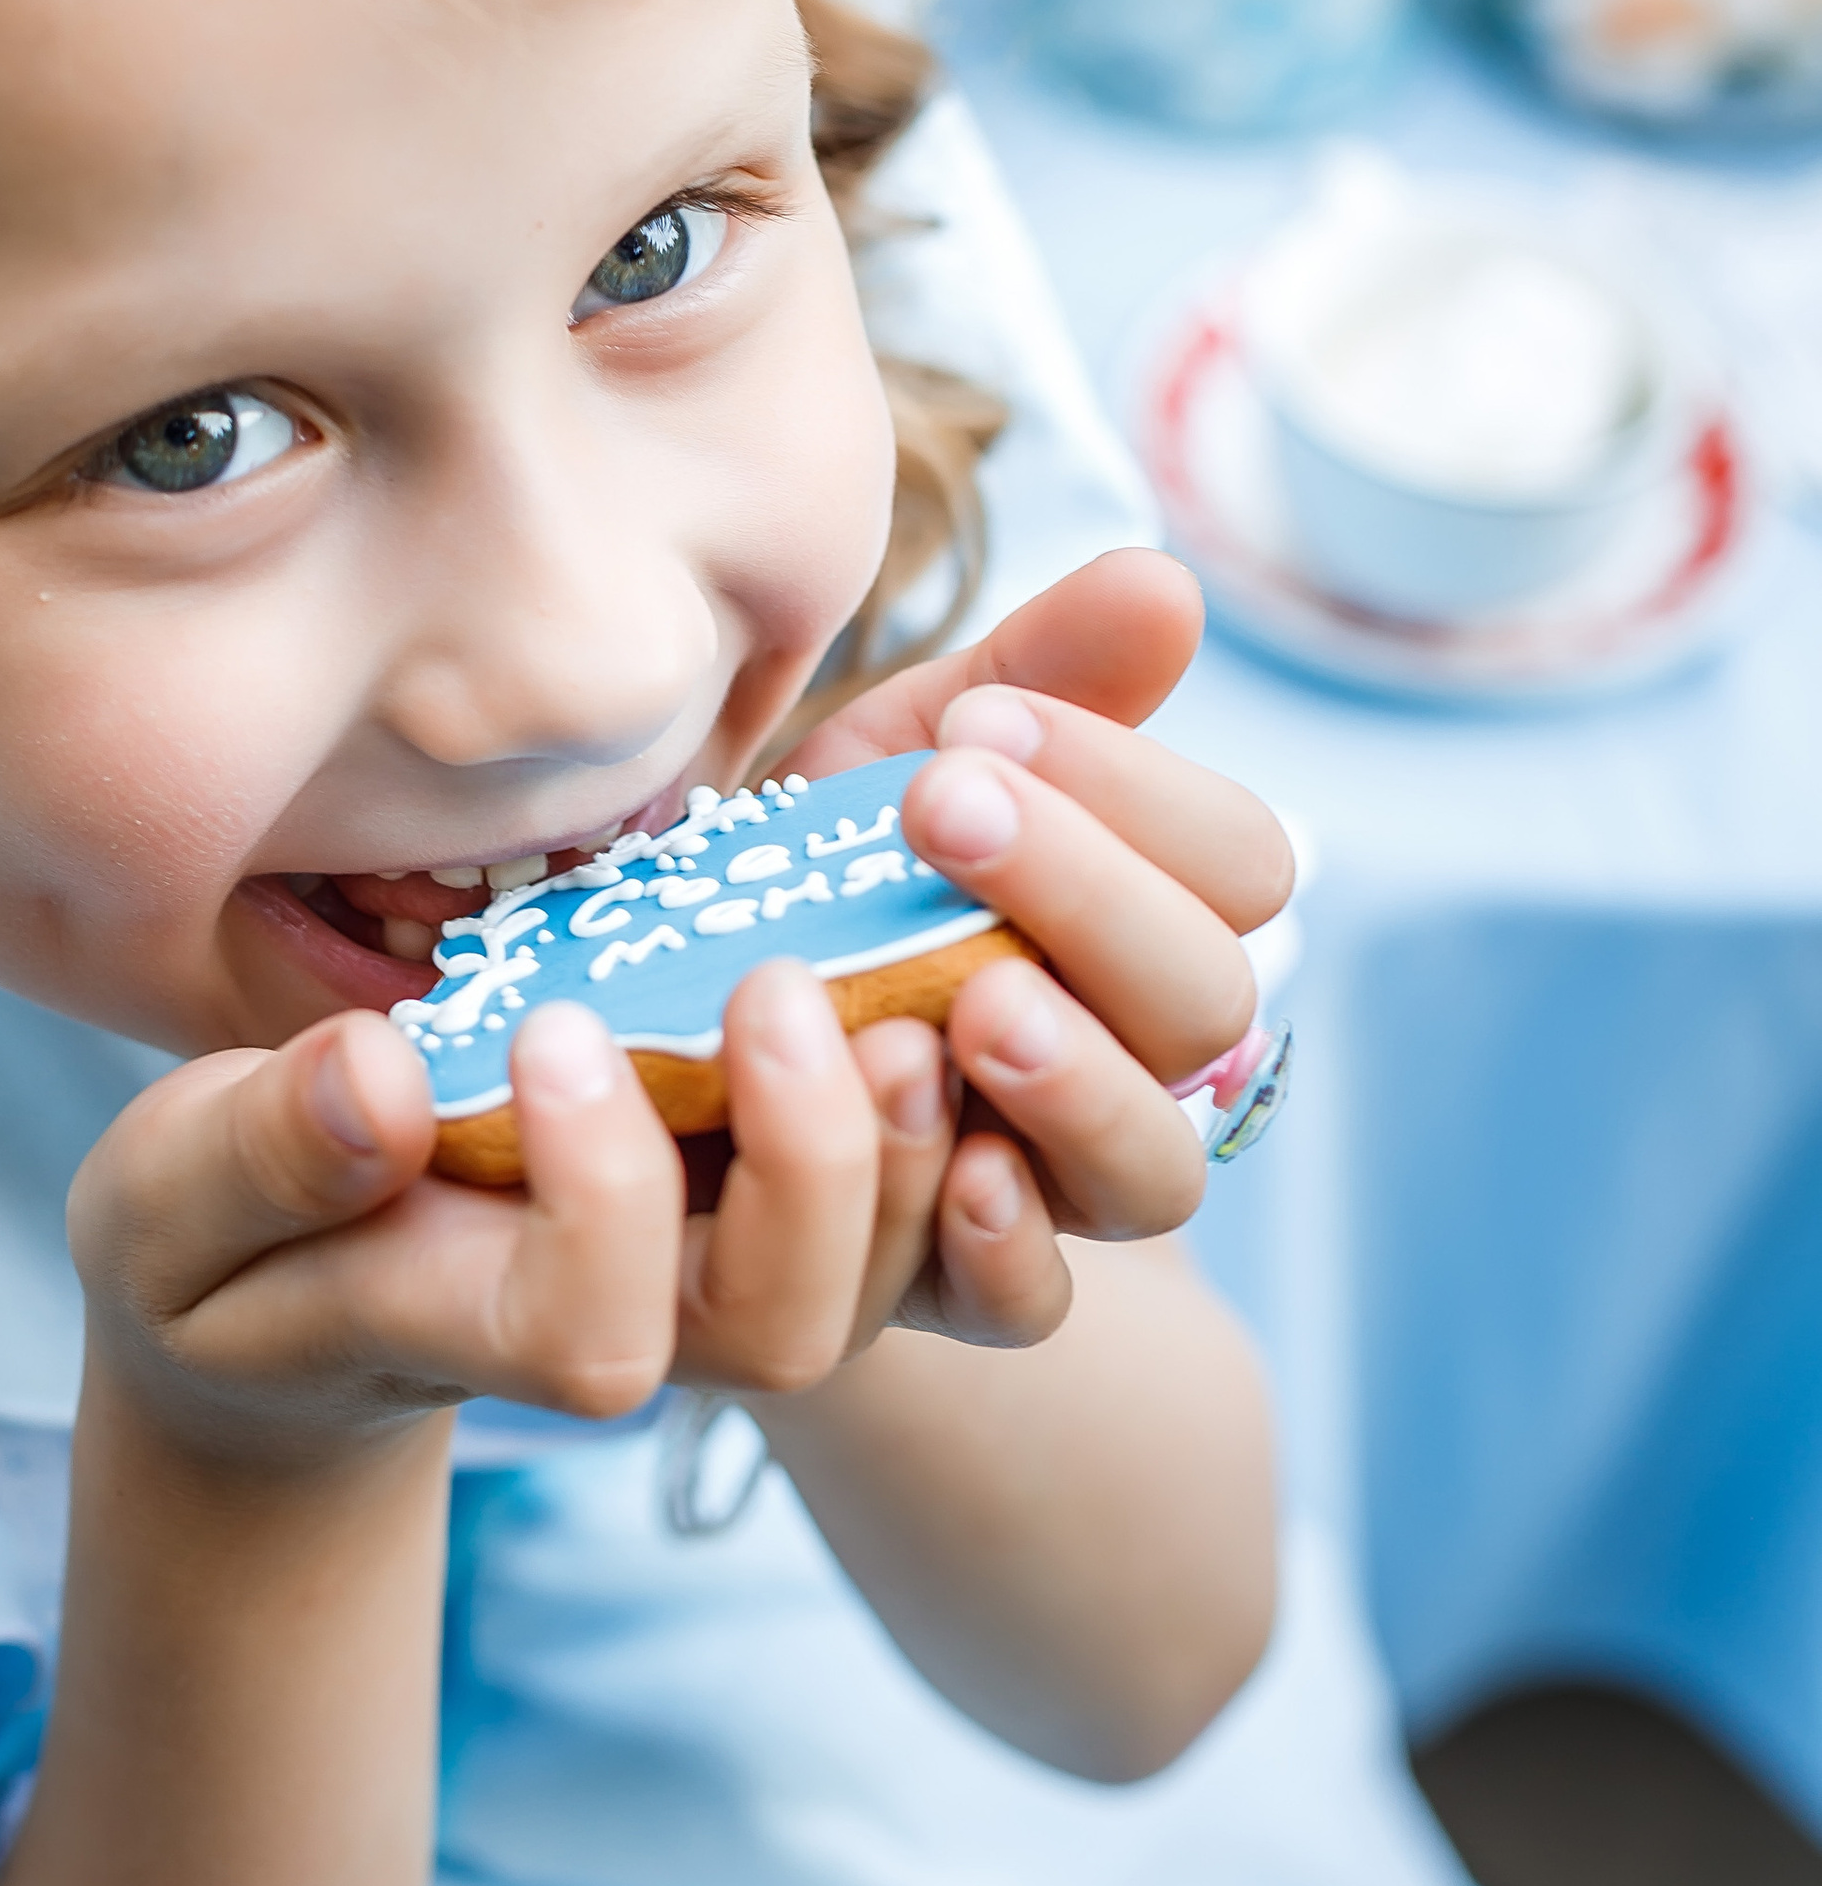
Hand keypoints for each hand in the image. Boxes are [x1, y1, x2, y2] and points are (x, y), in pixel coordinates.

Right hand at [69, 954, 918, 1462]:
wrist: (287, 1298)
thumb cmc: (218, 1241)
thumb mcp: (177, 1197)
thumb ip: (258, 1156)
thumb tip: (377, 1080)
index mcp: (473, 1325)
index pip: (593, 1325)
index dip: (601, 1195)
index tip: (543, 1024)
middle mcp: (628, 1323)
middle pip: (787, 1329)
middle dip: (816, 1168)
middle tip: (781, 987)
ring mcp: (711, 1272)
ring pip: (885, 1281)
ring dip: (916, 1143)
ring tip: (906, 986)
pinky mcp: (761, 1199)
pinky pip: (917, 1208)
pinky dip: (963, 1120)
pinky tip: (949, 985)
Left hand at [782, 548, 1293, 1348]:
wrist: (648, 1039)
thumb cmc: (807, 877)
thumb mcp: (891, 756)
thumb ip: (1031, 673)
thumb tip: (1170, 581)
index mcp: (1142, 917)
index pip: (1235, 861)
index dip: (1139, 792)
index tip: (982, 721)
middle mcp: (1131, 1058)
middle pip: (1207, 1003)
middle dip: (1087, 896)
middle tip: (945, 807)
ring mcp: (1054, 1185)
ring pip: (1155, 1168)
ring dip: (1079, 1078)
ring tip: (974, 1003)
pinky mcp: (951, 1289)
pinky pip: (1031, 1304)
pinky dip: (1006, 1243)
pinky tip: (953, 1170)